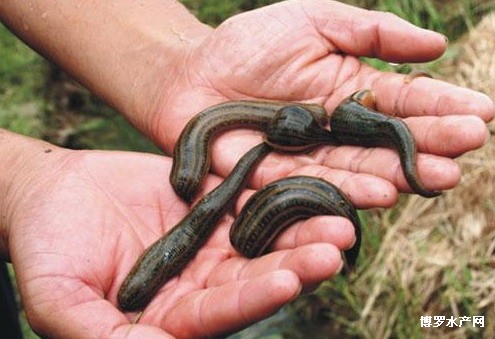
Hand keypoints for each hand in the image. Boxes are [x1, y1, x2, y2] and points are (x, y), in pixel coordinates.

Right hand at [8, 147, 353, 337]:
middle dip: (296, 262)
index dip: (252, 299)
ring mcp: (210, 239)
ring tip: (338, 216)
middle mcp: (201, 279)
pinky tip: (309, 180)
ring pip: (263, 237)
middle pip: (256, 275)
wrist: (51, 195)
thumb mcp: (61, 299)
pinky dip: (277, 190)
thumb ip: (101, 333)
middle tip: (334, 244)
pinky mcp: (212, 201)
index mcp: (172, 312)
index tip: (288, 280)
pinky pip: (249, 195)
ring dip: (300, 227)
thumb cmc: (46, 250)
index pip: (220, 312)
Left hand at [149, 0, 492, 207]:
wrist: (189, 74)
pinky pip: (313, 187)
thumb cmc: (247, 43)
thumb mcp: (312, 20)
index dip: (441, 108)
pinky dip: (346, 190)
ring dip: (395, 174)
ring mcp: (308, 159)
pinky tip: (378, 191)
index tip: (481, 114)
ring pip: (357, 170)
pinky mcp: (276, 182)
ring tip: (433, 176)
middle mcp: (336, 133)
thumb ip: (370, 33)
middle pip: (387, 143)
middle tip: (465, 152)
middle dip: (428, 146)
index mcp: (350, 93)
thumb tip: (437, 44)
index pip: (404, 102)